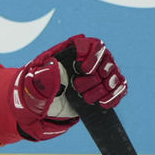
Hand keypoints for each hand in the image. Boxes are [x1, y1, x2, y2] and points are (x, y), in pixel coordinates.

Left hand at [13, 34, 127, 140]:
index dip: (94, 57)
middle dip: (94, 79)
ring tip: (87, 99)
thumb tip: (54, 66)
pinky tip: (103, 104)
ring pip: (114, 76)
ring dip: (104, 89)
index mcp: (72, 53)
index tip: (84, 70)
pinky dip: (114, 96)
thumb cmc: (38, 93)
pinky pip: (120, 88)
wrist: (43, 109)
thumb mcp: (35, 85)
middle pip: (107, 62)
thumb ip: (43, 76)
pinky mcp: (105, 89)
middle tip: (78, 88)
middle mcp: (90, 61)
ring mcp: (99, 74)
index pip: (94, 45)